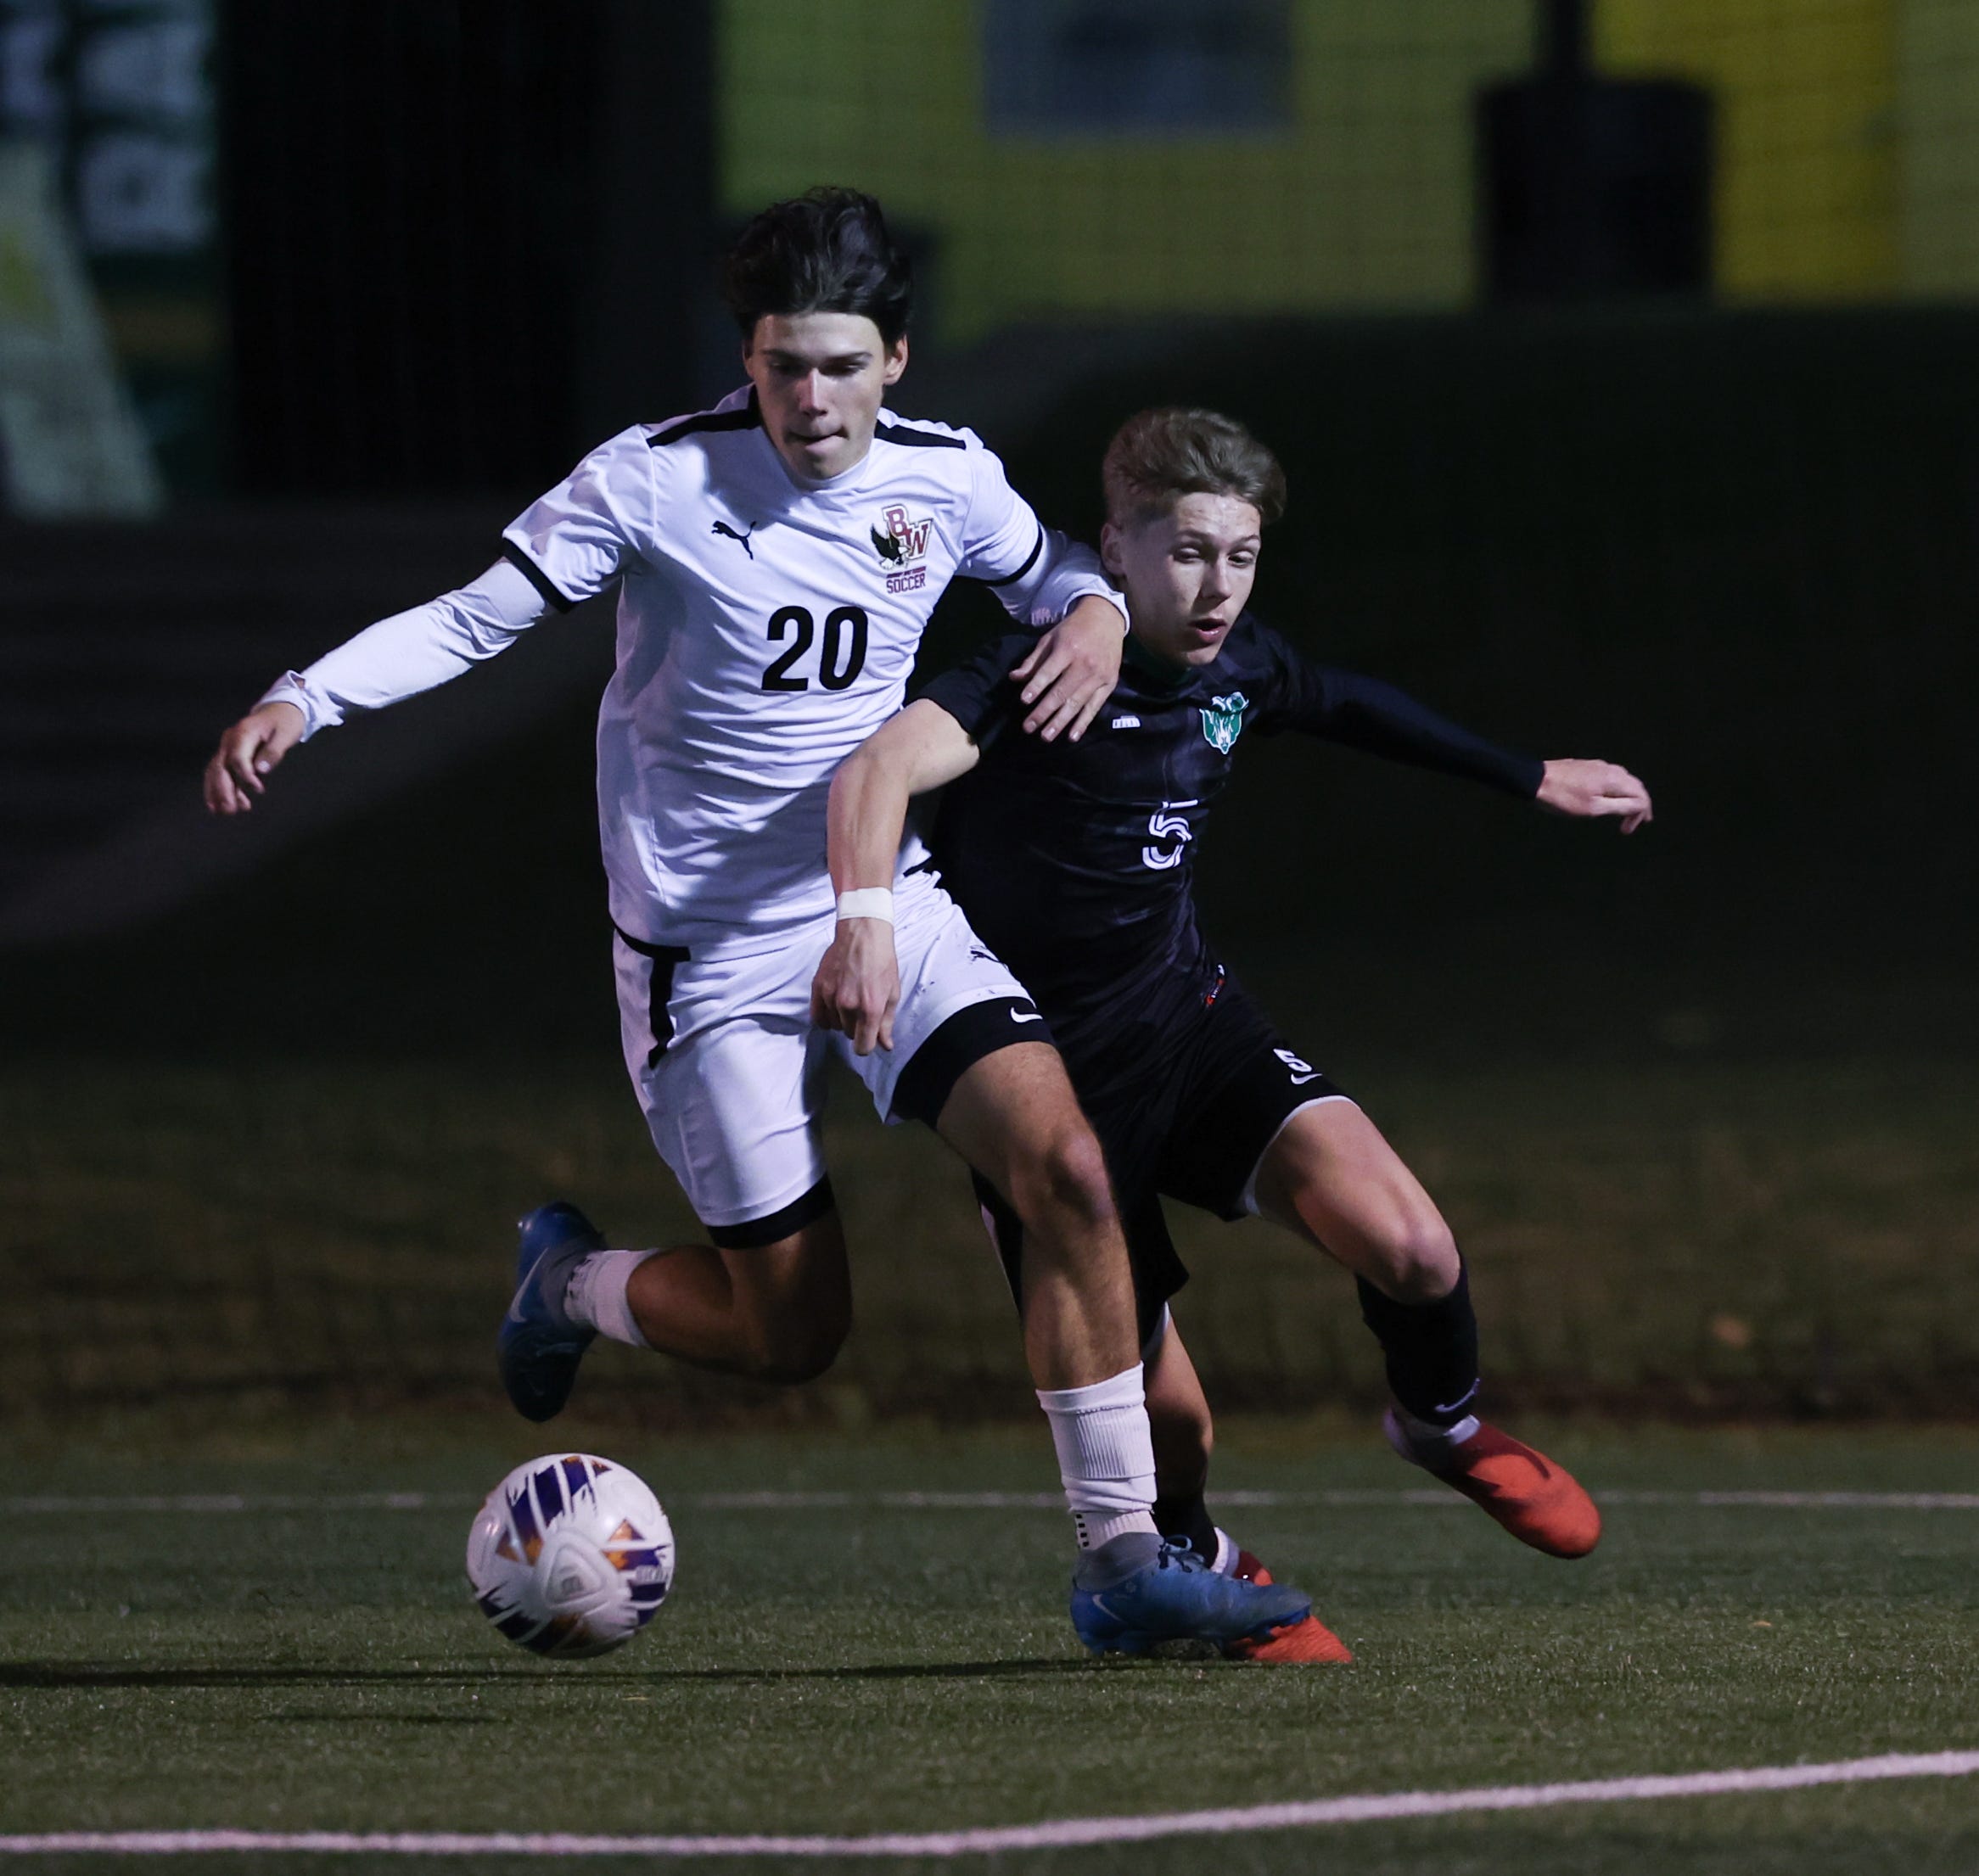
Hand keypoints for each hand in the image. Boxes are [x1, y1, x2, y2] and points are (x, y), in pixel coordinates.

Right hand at [204, 701, 305, 814]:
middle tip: (230, 811)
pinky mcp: (228, 754)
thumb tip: (260, 771)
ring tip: (225, 812)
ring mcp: (227, 747)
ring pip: (216, 772)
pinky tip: (220, 805)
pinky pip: (219, 772)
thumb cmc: (285, 721)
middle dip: (223, 790)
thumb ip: (273, 752)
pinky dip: (218, 788)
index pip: (237, 758)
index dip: (245, 776)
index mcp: (244, 733)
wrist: (279, 709)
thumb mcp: (286, 734)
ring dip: (218, 793)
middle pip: (220, 767)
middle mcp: (230, 740)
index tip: (259, 790)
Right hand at [809, 918, 899, 1054]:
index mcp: (870, 1009)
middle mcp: (848, 1006)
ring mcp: (830, 997)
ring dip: (841, 1020)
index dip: (866, 1046)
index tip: (868, 1040)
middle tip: (862, 1009)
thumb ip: (887, 1023)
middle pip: (848, 1035)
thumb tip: (886, 1046)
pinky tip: (833, 1008)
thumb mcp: (892, 994)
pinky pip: (817, 1017)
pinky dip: (825, 1017)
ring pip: (833, 1025)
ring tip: (850, 1001)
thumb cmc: (882, 962)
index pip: (862, 1047)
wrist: (863, 935)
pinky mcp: (818, 988)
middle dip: (856, 1028)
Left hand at [1010, 594, 1125, 741]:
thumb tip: (1014, 678)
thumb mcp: (1050, 638)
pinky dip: (1083, 723)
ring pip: (1076, 703)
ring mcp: (1099, 676)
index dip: (1036, 687)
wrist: (1106, 619)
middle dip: (1044, 712)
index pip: (1049, 672)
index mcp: (1068, 649)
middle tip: (1028, 728)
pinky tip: (1072, 736)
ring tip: (1046, 736)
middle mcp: (1084, 664)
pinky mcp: (1109, 684)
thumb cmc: (1073, 629)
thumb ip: (1033, 660)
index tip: (1024, 701)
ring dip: (1060, 722)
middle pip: (1061, 692)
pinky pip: (1094, 707)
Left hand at [1536, 759, 1652, 832]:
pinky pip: (1611, 778)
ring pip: (1623, 781)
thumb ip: (1620, 807)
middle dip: (1638, 806)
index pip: (1641, 795)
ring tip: (1624, 813)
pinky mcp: (1588, 766)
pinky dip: (1616, 791)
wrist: (1535, 779)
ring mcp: (1598, 766)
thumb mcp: (1593, 808)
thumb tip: (1641, 806)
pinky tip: (1609, 799)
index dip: (1640, 814)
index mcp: (1614, 779)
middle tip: (1634, 823)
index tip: (1628, 830)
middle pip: (1635, 786)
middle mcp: (1610, 769)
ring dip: (1627, 798)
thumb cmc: (1563, 797)